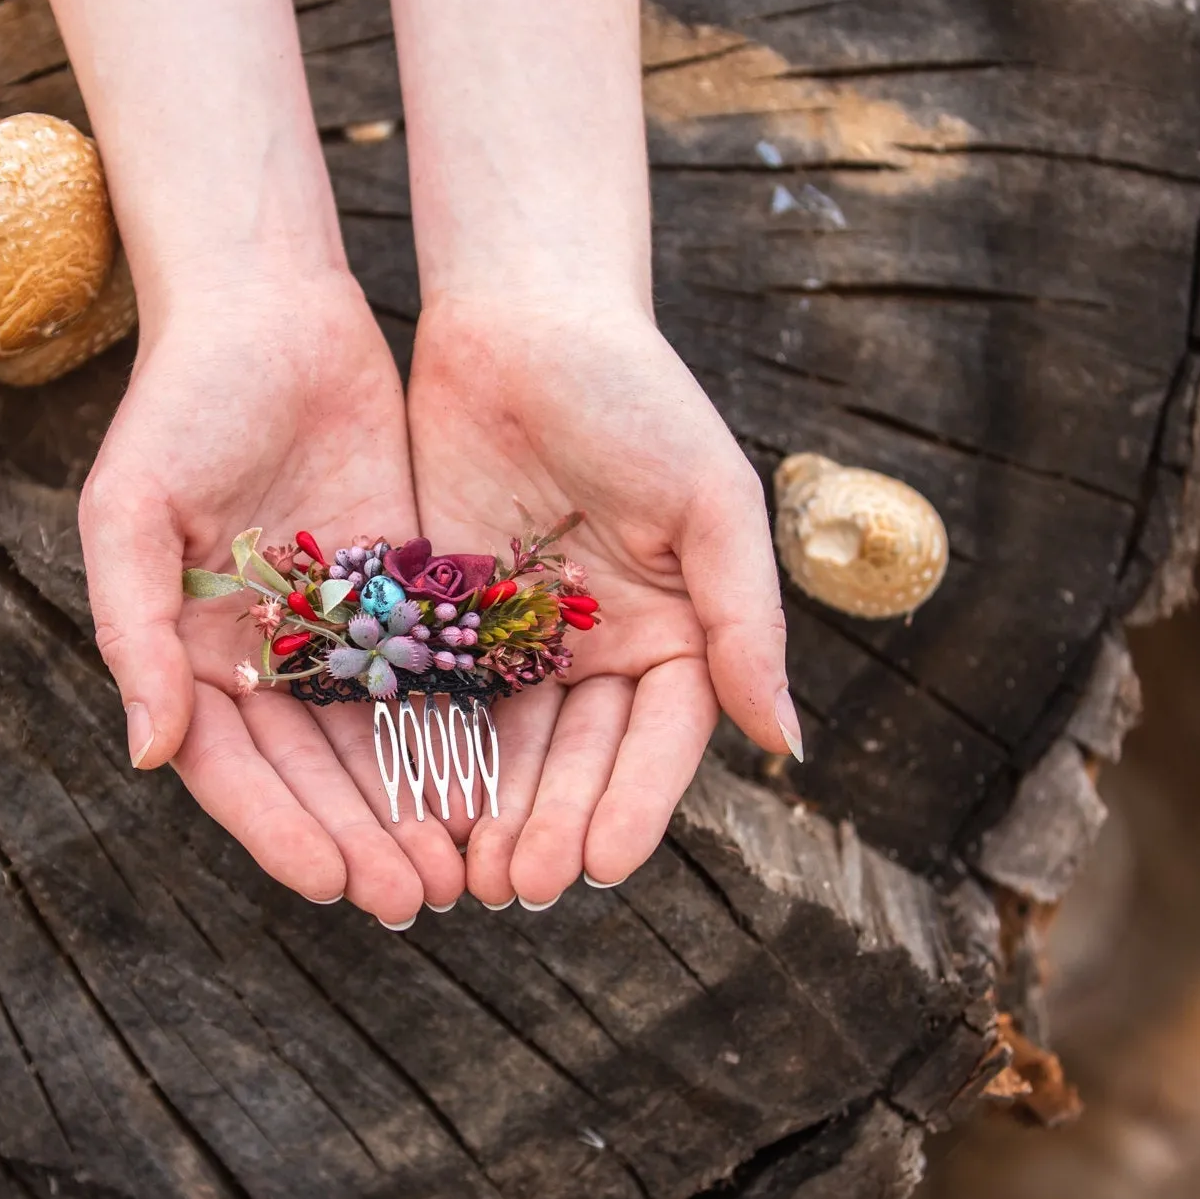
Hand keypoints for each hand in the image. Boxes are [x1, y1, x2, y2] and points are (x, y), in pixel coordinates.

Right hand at [79, 265, 464, 921]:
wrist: (268, 307)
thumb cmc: (179, 403)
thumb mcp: (130, 512)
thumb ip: (134, 630)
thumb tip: (147, 751)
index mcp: (187, 653)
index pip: (236, 768)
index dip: (281, 830)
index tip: (333, 882)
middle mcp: (260, 657)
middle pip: (315, 774)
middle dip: (363, 839)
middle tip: (418, 901)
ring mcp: (332, 628)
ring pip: (378, 742)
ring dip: (414, 808)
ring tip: (462, 869)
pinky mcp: (398, 588)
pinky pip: (430, 677)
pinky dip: (458, 735)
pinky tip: (497, 784)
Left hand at [406, 292, 797, 909]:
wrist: (523, 313)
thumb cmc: (637, 394)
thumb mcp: (709, 501)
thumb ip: (746, 622)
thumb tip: (790, 742)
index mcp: (679, 633)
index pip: (660, 741)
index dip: (631, 804)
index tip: (600, 864)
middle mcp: (603, 651)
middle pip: (578, 759)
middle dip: (551, 823)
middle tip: (520, 885)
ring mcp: (521, 639)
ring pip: (505, 746)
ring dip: (488, 811)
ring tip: (468, 872)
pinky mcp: (445, 616)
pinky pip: (436, 699)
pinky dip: (427, 755)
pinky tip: (409, 807)